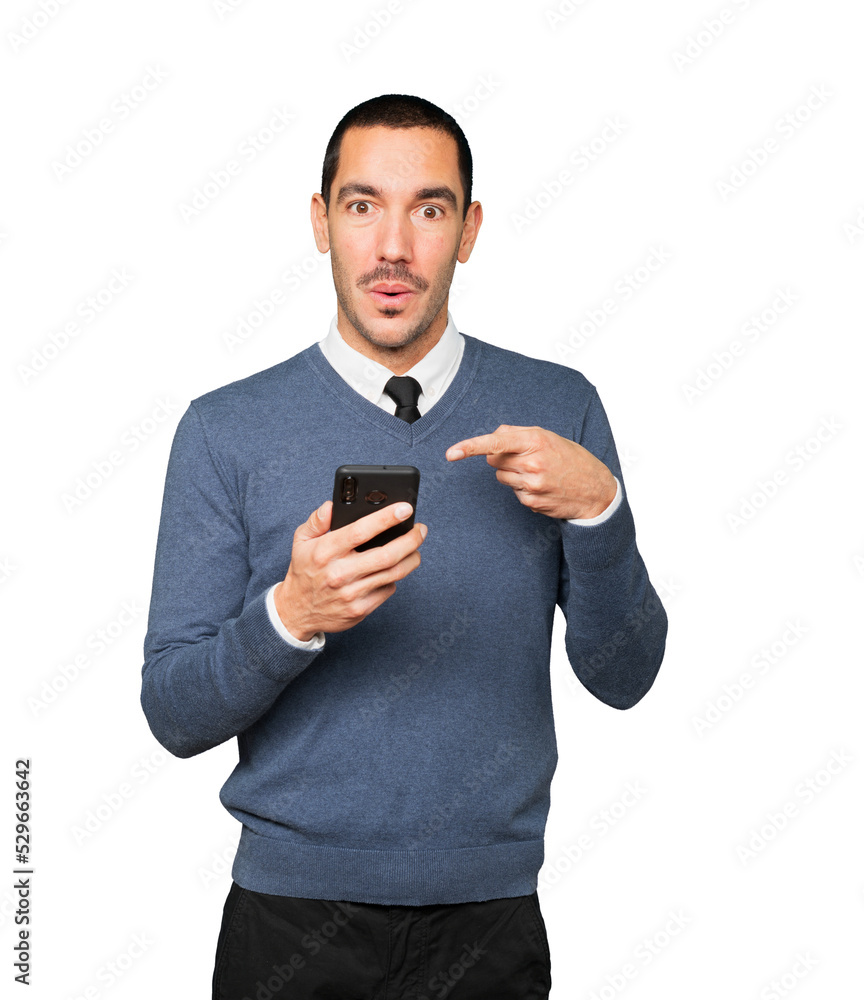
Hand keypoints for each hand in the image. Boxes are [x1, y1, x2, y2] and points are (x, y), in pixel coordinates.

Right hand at [274, 500, 427, 640]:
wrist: (297, 612)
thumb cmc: (304, 570)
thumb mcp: (301, 541)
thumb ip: (317, 520)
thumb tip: (332, 505)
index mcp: (325, 552)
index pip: (360, 531)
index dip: (386, 518)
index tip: (405, 509)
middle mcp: (339, 573)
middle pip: (386, 555)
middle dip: (410, 539)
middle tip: (420, 529)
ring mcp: (351, 594)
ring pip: (393, 573)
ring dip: (411, 558)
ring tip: (416, 548)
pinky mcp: (360, 609)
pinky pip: (388, 590)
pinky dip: (396, 577)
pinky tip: (395, 568)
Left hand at [446, 424, 616, 519]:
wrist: (595, 490)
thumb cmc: (572, 460)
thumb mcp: (549, 437)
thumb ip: (518, 434)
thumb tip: (494, 437)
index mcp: (535, 441)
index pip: (495, 443)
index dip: (470, 447)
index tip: (451, 453)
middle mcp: (532, 463)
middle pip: (494, 460)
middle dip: (504, 457)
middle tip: (527, 458)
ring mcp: (531, 485)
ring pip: (501, 477)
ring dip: (513, 474)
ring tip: (538, 473)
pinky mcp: (531, 502)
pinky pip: (513, 492)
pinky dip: (523, 488)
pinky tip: (542, 486)